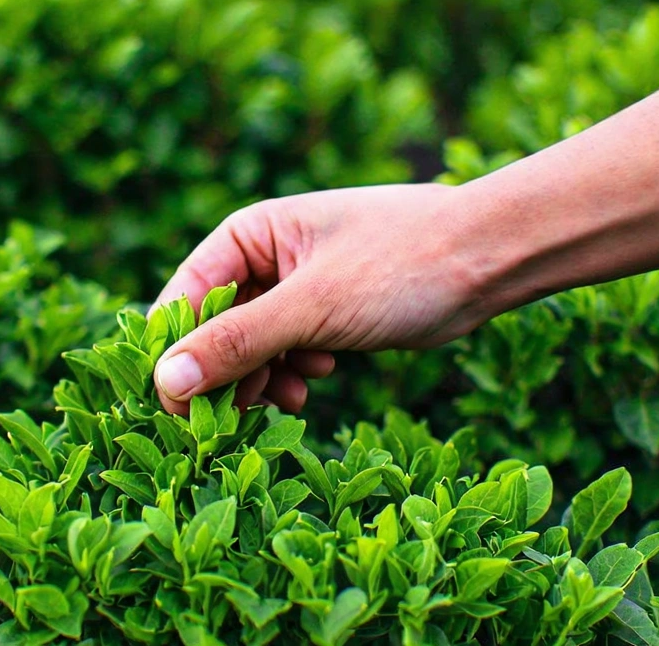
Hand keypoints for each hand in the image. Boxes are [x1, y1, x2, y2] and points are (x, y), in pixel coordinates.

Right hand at [152, 184, 489, 414]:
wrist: (491, 259)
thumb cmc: (402, 264)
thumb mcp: (313, 308)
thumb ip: (237, 343)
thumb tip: (166, 381)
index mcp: (246, 236)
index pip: (183, 301)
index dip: (175, 356)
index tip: (181, 411)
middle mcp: (263, 257)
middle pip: (212, 330)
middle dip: (225, 377)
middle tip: (236, 423)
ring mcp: (294, 287)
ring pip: (249, 349)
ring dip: (260, 382)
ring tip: (289, 401)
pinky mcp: (324, 314)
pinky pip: (284, 353)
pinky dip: (292, 374)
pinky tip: (317, 380)